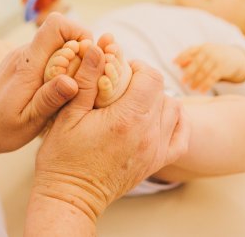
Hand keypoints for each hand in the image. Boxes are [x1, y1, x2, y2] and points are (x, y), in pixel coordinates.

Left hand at [0, 13, 92, 156]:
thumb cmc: (2, 128)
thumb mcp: (29, 121)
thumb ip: (50, 99)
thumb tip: (72, 82)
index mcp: (28, 64)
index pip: (56, 26)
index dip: (79, 33)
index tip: (89, 58)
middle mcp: (25, 54)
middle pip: (61, 33)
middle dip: (81, 51)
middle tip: (85, 79)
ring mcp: (23, 56)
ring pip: (57, 44)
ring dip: (72, 60)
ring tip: (73, 88)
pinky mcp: (24, 63)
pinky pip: (49, 54)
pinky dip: (61, 66)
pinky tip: (59, 90)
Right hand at [32, 46, 189, 222]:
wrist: (70, 197)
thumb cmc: (63, 158)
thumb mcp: (68, 115)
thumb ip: (86, 79)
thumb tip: (97, 47)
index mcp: (127, 119)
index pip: (150, 77)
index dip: (136, 66)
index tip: (119, 69)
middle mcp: (148, 134)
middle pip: (162, 91)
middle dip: (143, 81)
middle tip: (121, 86)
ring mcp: (155, 151)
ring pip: (174, 109)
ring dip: (158, 99)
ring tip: (135, 101)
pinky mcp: (156, 163)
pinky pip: (182, 137)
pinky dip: (176, 122)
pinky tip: (159, 118)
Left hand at [174, 44, 244, 92]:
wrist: (236, 57)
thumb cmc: (214, 57)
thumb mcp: (205, 53)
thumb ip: (192, 57)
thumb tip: (178, 64)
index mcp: (202, 47)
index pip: (190, 51)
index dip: (182, 56)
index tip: (174, 63)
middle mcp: (209, 51)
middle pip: (196, 62)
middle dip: (188, 72)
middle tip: (183, 81)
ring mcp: (216, 59)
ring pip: (204, 71)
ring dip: (197, 81)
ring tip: (192, 88)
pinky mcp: (222, 68)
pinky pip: (212, 78)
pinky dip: (206, 85)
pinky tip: (202, 91)